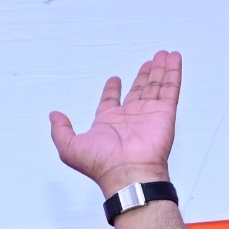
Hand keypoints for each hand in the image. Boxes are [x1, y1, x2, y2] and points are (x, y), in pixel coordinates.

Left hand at [51, 51, 181, 194]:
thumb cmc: (101, 164)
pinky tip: (174, 59)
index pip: (111, 102)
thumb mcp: (69, 147)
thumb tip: (54, 116)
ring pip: (156, 86)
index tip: (114, 79)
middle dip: (143, 76)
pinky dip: (173, 72)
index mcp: (108, 123)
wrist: (128, 173)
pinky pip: (170, 88)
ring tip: (163, 54)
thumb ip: (60, 130)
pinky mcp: (165, 112)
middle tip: (149, 61)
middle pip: (138, 90)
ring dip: (160, 70)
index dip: (111, 90)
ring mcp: (148, 114)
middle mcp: (130, 117)